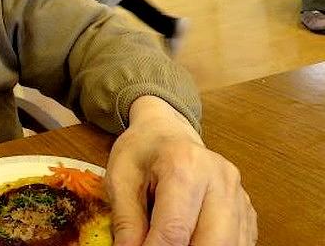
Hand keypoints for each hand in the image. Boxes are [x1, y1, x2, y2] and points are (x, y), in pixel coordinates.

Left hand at [106, 96, 256, 245]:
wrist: (167, 132)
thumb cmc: (141, 153)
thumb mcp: (119, 180)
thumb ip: (126, 222)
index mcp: (185, 165)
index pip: (174, 230)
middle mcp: (220, 179)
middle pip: (213, 243)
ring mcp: (239, 196)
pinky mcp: (247, 211)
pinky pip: (239, 244)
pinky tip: (191, 242)